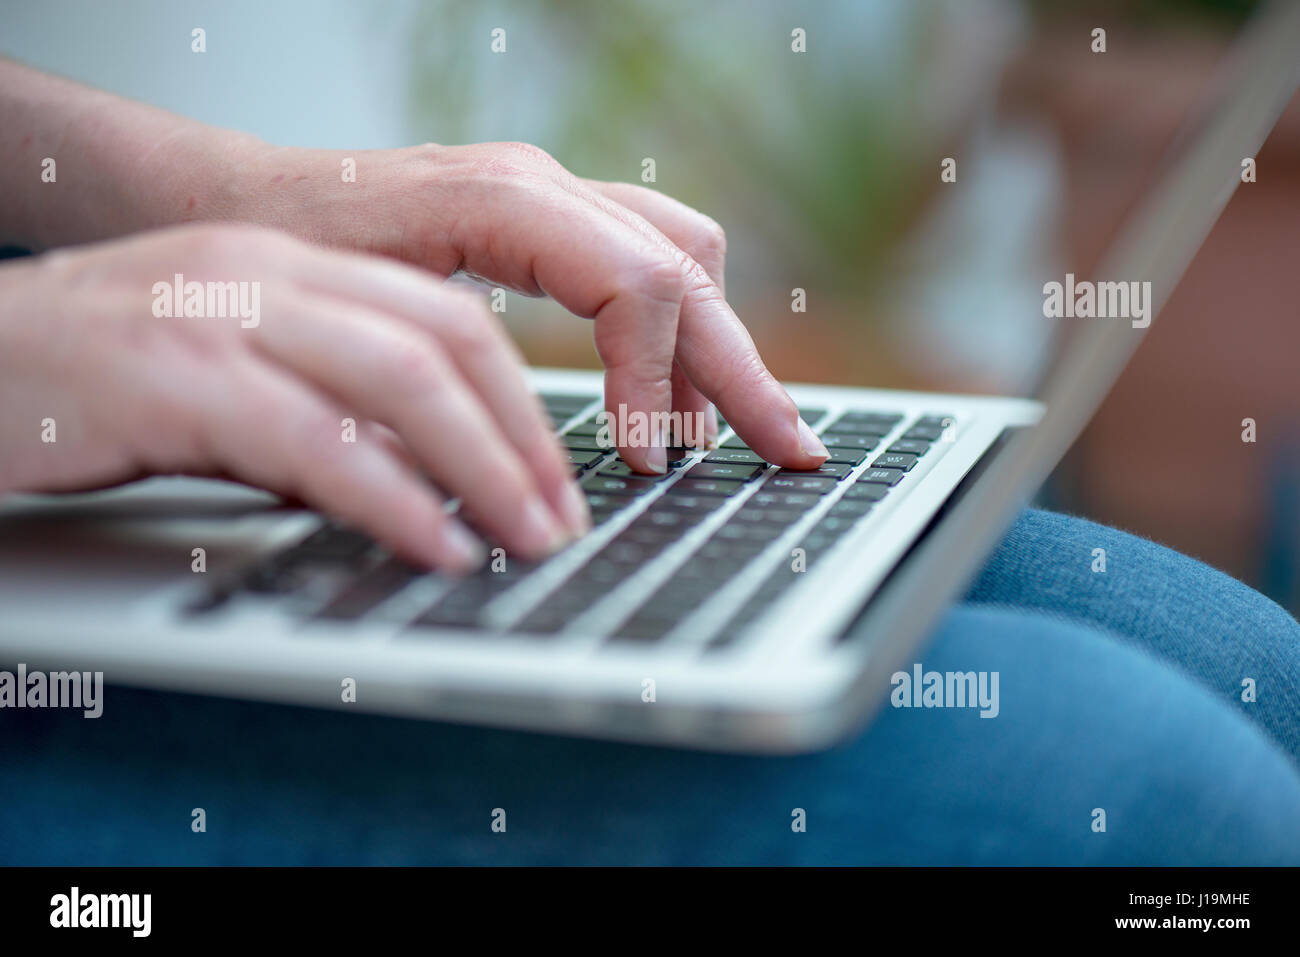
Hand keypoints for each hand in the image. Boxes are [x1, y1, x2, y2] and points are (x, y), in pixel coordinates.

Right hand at [0, 224, 590, 571]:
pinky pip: (313, 438)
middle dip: (523, 437)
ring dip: (484, 468)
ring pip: (399, 379)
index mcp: (295, 268)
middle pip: (448, 339)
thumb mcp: (234, 389)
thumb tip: (431, 488)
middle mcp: (269, 272)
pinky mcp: (169, 372)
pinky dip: (391, 498)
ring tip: (526, 539)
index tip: (558, 477)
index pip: (450, 319)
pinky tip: (435, 544)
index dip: (521, 403)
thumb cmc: (93, 385)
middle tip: (562, 518)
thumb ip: (328, 422)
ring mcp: (220, 311)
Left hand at [221, 141, 830, 471]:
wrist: (234, 202)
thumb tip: (532, 485)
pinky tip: (669, 395)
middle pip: (686, 268)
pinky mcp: (549, 223)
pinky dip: (677, 330)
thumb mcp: (352, 324)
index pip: (637, 282)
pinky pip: (650, 260)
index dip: (657, 379)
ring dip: (713, 349)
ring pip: (683, 256)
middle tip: (787, 453)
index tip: (644, 462)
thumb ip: (448, 382)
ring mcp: (552, 198)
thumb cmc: (278, 258)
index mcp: (502, 201)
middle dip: (742, 372)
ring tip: (718, 437)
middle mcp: (543, 188)